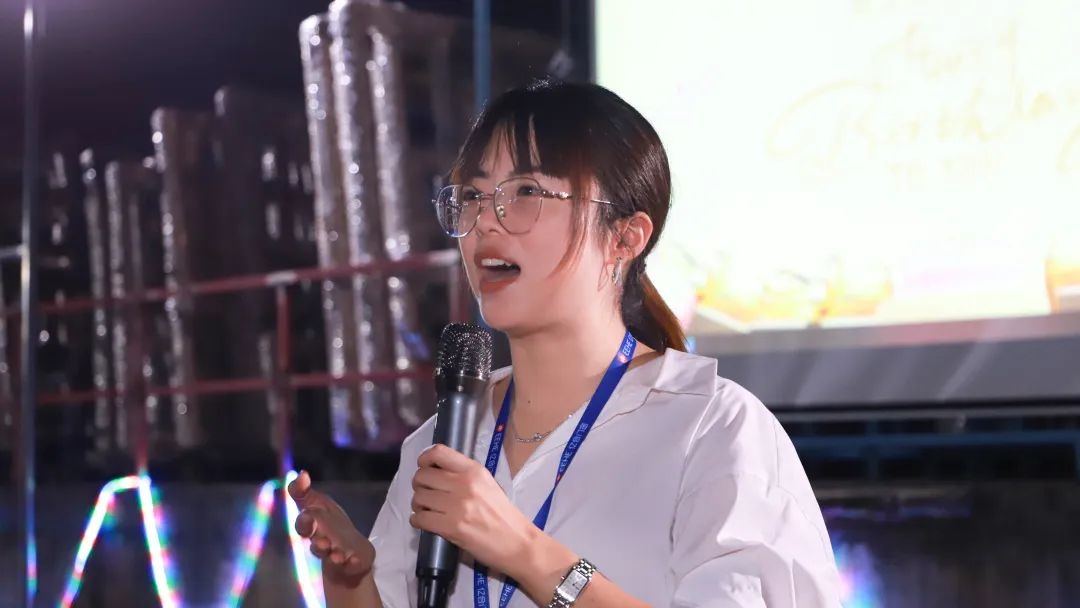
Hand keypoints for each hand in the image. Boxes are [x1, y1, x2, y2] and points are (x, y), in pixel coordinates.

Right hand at [288, 471, 375, 587]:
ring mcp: (335, 555)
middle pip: (316, 545)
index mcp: (313, 528)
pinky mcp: (350, 564)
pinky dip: (352, 563)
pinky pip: (351, 565)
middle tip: (323, 542)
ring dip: (334, 555)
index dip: (304, 522)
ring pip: (332, 557)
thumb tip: (301, 473)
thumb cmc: (331, 524)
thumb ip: (304, 492)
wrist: (351, 548)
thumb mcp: (319, 504)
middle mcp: (321, 544)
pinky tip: (354, 560)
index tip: (308, 515)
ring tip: (338, 556)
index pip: (304, 525)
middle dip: (318, 544)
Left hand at [409, 444, 539, 578]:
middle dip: (419, 486)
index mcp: (474, 470)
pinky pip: (419, 519)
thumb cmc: (503, 514)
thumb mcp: (488, 484)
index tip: (424, 467)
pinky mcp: (450, 527)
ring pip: (418, 498)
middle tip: (426, 494)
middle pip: (422, 476)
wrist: (517, 542)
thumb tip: (437, 472)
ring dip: (418, 505)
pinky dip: (417, 521)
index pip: (438, 452)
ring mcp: (456, 506)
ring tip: (427, 510)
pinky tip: (425, 522)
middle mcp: (463, 483)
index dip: (424, 459)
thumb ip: (464, 475)